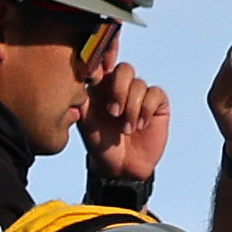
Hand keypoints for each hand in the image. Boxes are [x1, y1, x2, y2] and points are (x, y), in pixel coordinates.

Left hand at [79, 56, 169, 186]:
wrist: (120, 167)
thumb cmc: (100, 143)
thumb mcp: (86, 122)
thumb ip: (81, 100)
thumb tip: (75, 83)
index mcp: (101, 87)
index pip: (105, 65)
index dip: (104, 65)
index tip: (98, 77)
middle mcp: (121, 87)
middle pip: (125, 69)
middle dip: (119, 90)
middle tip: (113, 113)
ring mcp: (140, 94)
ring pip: (139, 84)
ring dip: (132, 108)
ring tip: (126, 130)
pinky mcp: (157, 104)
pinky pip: (155, 94)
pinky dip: (146, 110)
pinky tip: (140, 125)